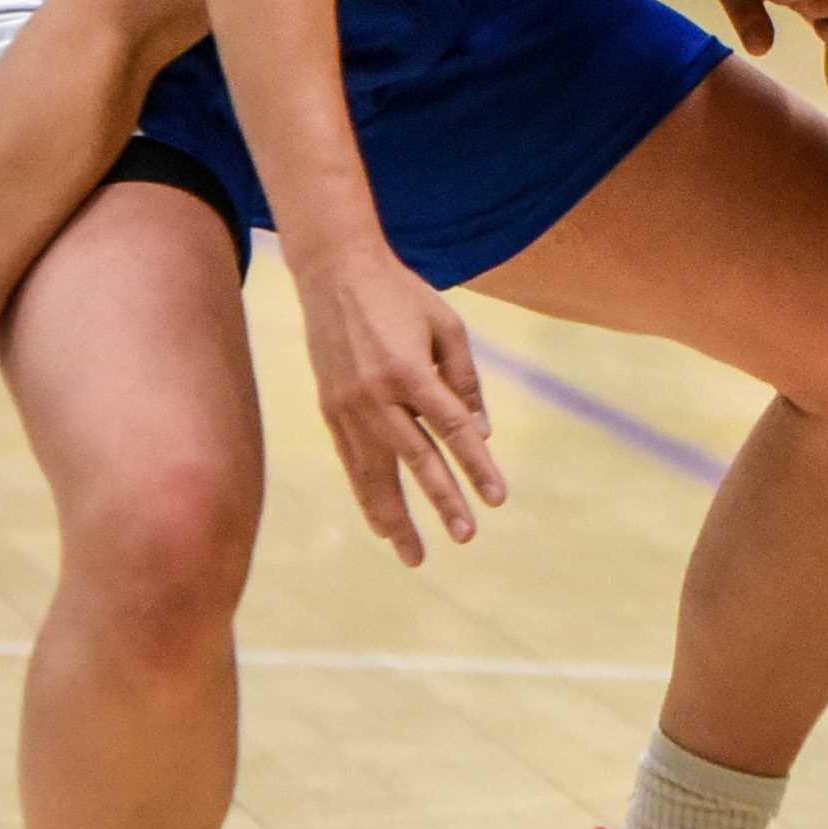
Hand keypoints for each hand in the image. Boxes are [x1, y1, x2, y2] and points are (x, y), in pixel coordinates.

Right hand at [292, 236, 505, 565]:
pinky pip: (351, 464)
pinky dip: (366, 496)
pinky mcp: (330, 411)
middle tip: (466, 536)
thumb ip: (465, 381)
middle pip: (416, 460)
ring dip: (396, 518)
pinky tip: (380, 524)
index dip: (477, 465)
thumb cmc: (400, 295)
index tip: (497, 498)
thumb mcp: (447, 327)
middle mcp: (376, 396)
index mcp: (409, 371)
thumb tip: (481, 433)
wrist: (336, 273)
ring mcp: (347, 407)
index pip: (452, 430)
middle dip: (443, 501)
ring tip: (414, 554)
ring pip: (374, 474)